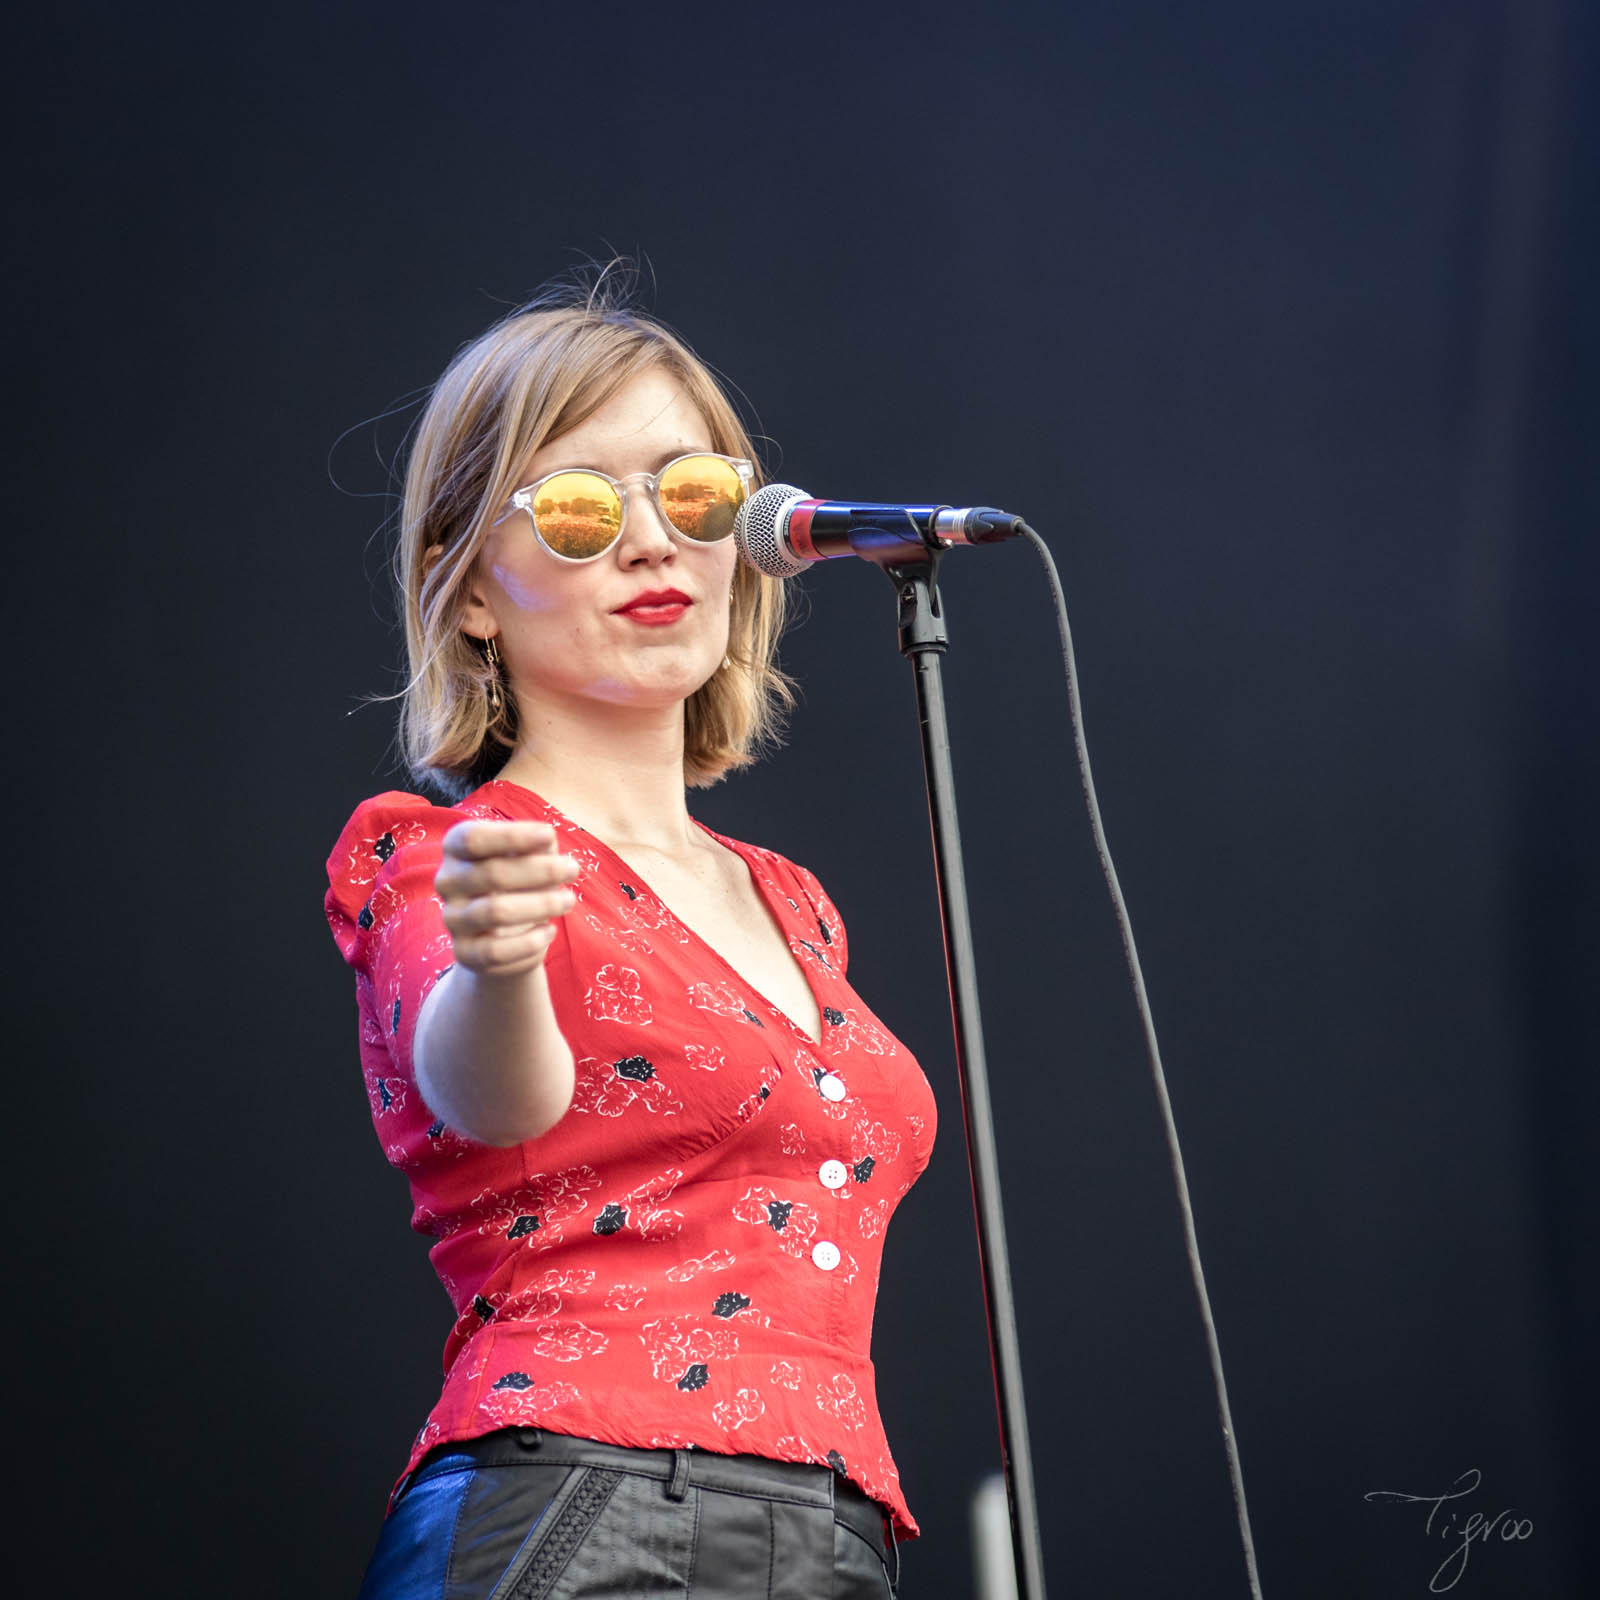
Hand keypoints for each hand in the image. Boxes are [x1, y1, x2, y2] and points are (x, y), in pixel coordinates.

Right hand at [435, 820, 580, 977]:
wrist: (507, 934)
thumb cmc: (522, 881)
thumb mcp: (531, 856)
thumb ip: (537, 845)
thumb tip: (546, 840)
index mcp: (456, 849)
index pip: (473, 838)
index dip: (511, 836)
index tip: (549, 835)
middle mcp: (447, 881)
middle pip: (491, 873)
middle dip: (540, 870)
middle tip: (573, 870)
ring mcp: (453, 919)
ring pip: (496, 912)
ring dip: (541, 904)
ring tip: (568, 900)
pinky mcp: (464, 952)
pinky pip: (496, 951)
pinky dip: (530, 941)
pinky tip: (549, 930)